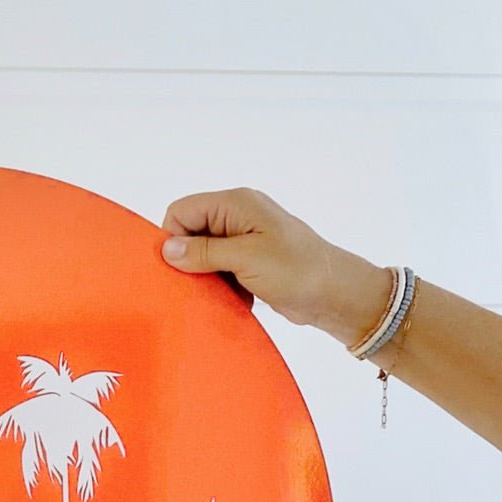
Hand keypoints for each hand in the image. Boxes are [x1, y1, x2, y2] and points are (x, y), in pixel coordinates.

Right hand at [160, 187, 389, 345]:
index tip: (181, 268)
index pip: (182, 211)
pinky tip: (237, 297)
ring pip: (202, 256)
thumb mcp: (245, 258)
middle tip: (200, 284)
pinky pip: (219, 271)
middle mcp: (236, 216)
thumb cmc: (296, 270)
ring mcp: (243, 239)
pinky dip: (222, 286)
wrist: (334, 294)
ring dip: (207, 278)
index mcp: (235, 204)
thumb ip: (204, 252)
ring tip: (223, 292)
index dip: (174, 238)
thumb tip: (166, 249)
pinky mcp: (249, 262)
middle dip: (190, 261)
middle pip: (190, 233)